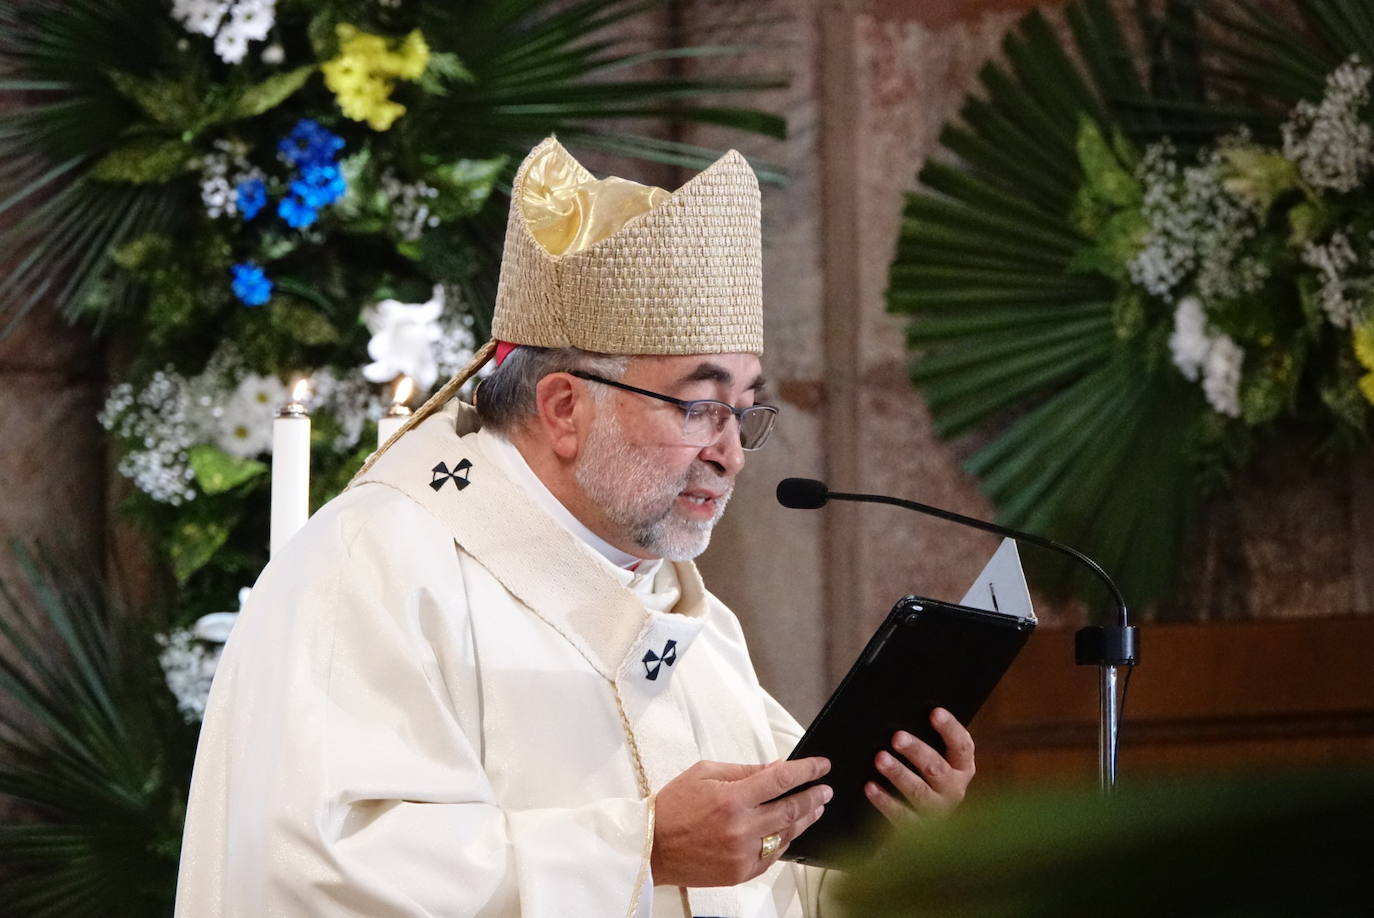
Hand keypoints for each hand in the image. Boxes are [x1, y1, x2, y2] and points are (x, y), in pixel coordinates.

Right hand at [651, 757, 831, 887]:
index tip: (821, 765)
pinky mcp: (741, 872)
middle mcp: (741, 828)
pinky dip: (785, 841)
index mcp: (732, 798)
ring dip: (806, 819)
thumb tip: (776, 768)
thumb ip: (744, 770)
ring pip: (787, 834)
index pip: (781, 779)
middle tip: (826, 789)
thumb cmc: (672, 807)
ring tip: (817, 808)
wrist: (651, 847)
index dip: (807, 770)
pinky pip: (773, 856)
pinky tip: (791, 831)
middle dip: (814, 796)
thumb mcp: (704, 773)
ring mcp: (743, 853)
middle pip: (791, 809)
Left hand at [865, 707, 974, 823]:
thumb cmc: (924, 775)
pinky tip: (870, 786)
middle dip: (916, 751)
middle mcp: (953, 789)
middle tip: (896, 737)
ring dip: (899, 773)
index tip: (934, 712)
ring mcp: (937, 811)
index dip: (949, 728)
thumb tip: (900, 717)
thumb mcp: (932, 758)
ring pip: (919, 791)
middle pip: (937, 769)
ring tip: (880, 758)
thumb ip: (925, 740)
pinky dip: (884, 800)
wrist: (926, 827)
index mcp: (962, 767)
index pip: (961, 745)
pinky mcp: (917, 828)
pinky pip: (900, 814)